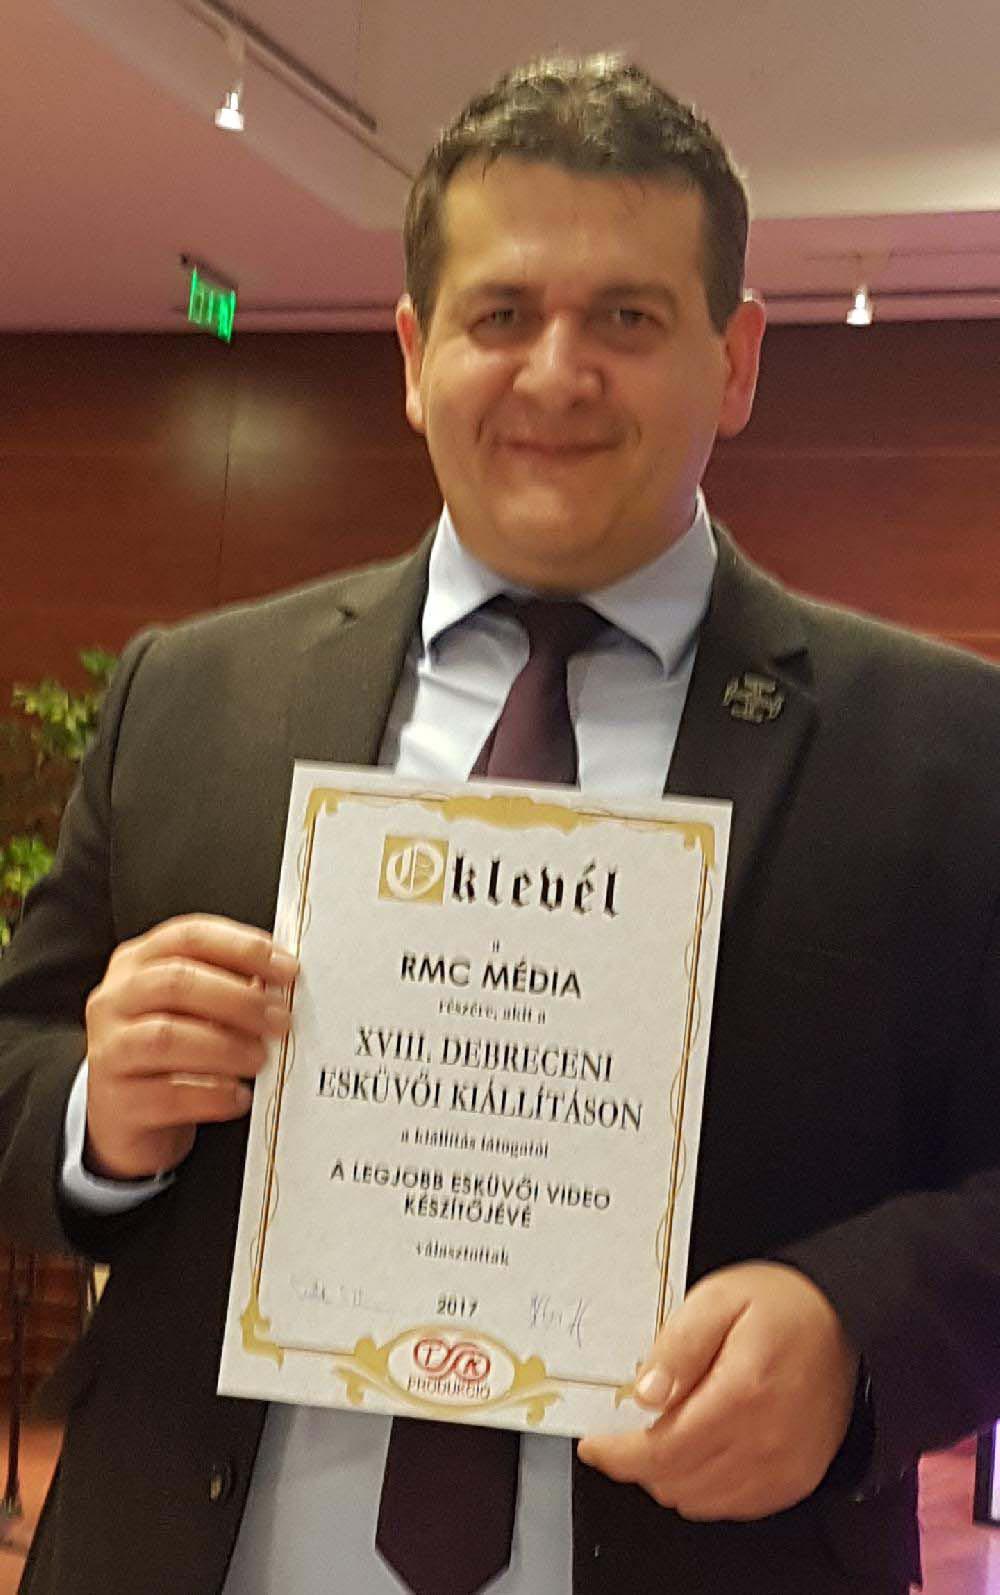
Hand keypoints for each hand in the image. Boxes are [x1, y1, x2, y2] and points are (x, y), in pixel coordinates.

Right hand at [84, 914, 297, 1179]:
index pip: (189, 937)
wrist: (128, 1118)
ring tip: (260, 1059)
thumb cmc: (170, 1053)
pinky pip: (166, 1095)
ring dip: (225, 1046)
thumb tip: (282, 983)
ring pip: (166, 1037)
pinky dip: (211, 1095)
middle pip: (176, 982)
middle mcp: (115, 1000)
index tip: (286, 970)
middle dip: (239, 999)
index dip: (242, 948)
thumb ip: (229, 988)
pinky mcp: (116, 1102)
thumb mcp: (192, 1010)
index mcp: (137, 963)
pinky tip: (237, 1097)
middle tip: (280, 1020)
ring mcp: (108, 1050)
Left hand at [578, 1261, 858, 1520]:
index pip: (662, 1450)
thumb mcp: (719, 1298)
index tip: (594, 1444)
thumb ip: (677, 1346)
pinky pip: (734, 1506)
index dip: (618, 1455)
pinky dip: (704, 1489)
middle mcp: (765, 1442)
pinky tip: (698, 1453)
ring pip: (700, 1501)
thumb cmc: (785, 1305)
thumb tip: (643, 1394)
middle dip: (638, 1463)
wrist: (849, 1321)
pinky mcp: (795, 1480)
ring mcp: (784, 1469)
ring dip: (669, 1478)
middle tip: (626, 1431)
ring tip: (660, 1437)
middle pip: (676, 1482)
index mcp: (742, 1394)